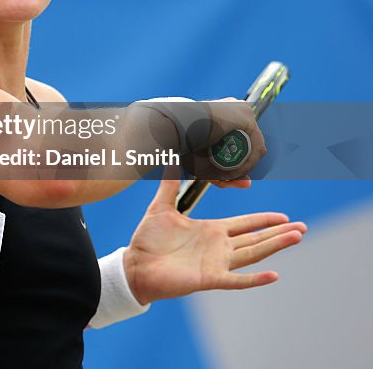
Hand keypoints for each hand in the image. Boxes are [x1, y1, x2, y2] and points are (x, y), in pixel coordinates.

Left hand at [123, 175, 305, 304]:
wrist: (135, 265)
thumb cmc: (149, 240)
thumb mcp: (161, 207)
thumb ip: (168, 184)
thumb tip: (167, 158)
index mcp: (211, 231)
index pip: (245, 224)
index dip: (264, 220)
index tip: (284, 216)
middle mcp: (219, 247)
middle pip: (256, 239)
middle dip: (279, 233)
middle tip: (303, 228)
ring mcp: (217, 263)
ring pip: (253, 254)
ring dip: (275, 246)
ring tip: (297, 237)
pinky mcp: (209, 278)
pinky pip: (237, 280)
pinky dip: (255, 279)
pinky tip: (274, 275)